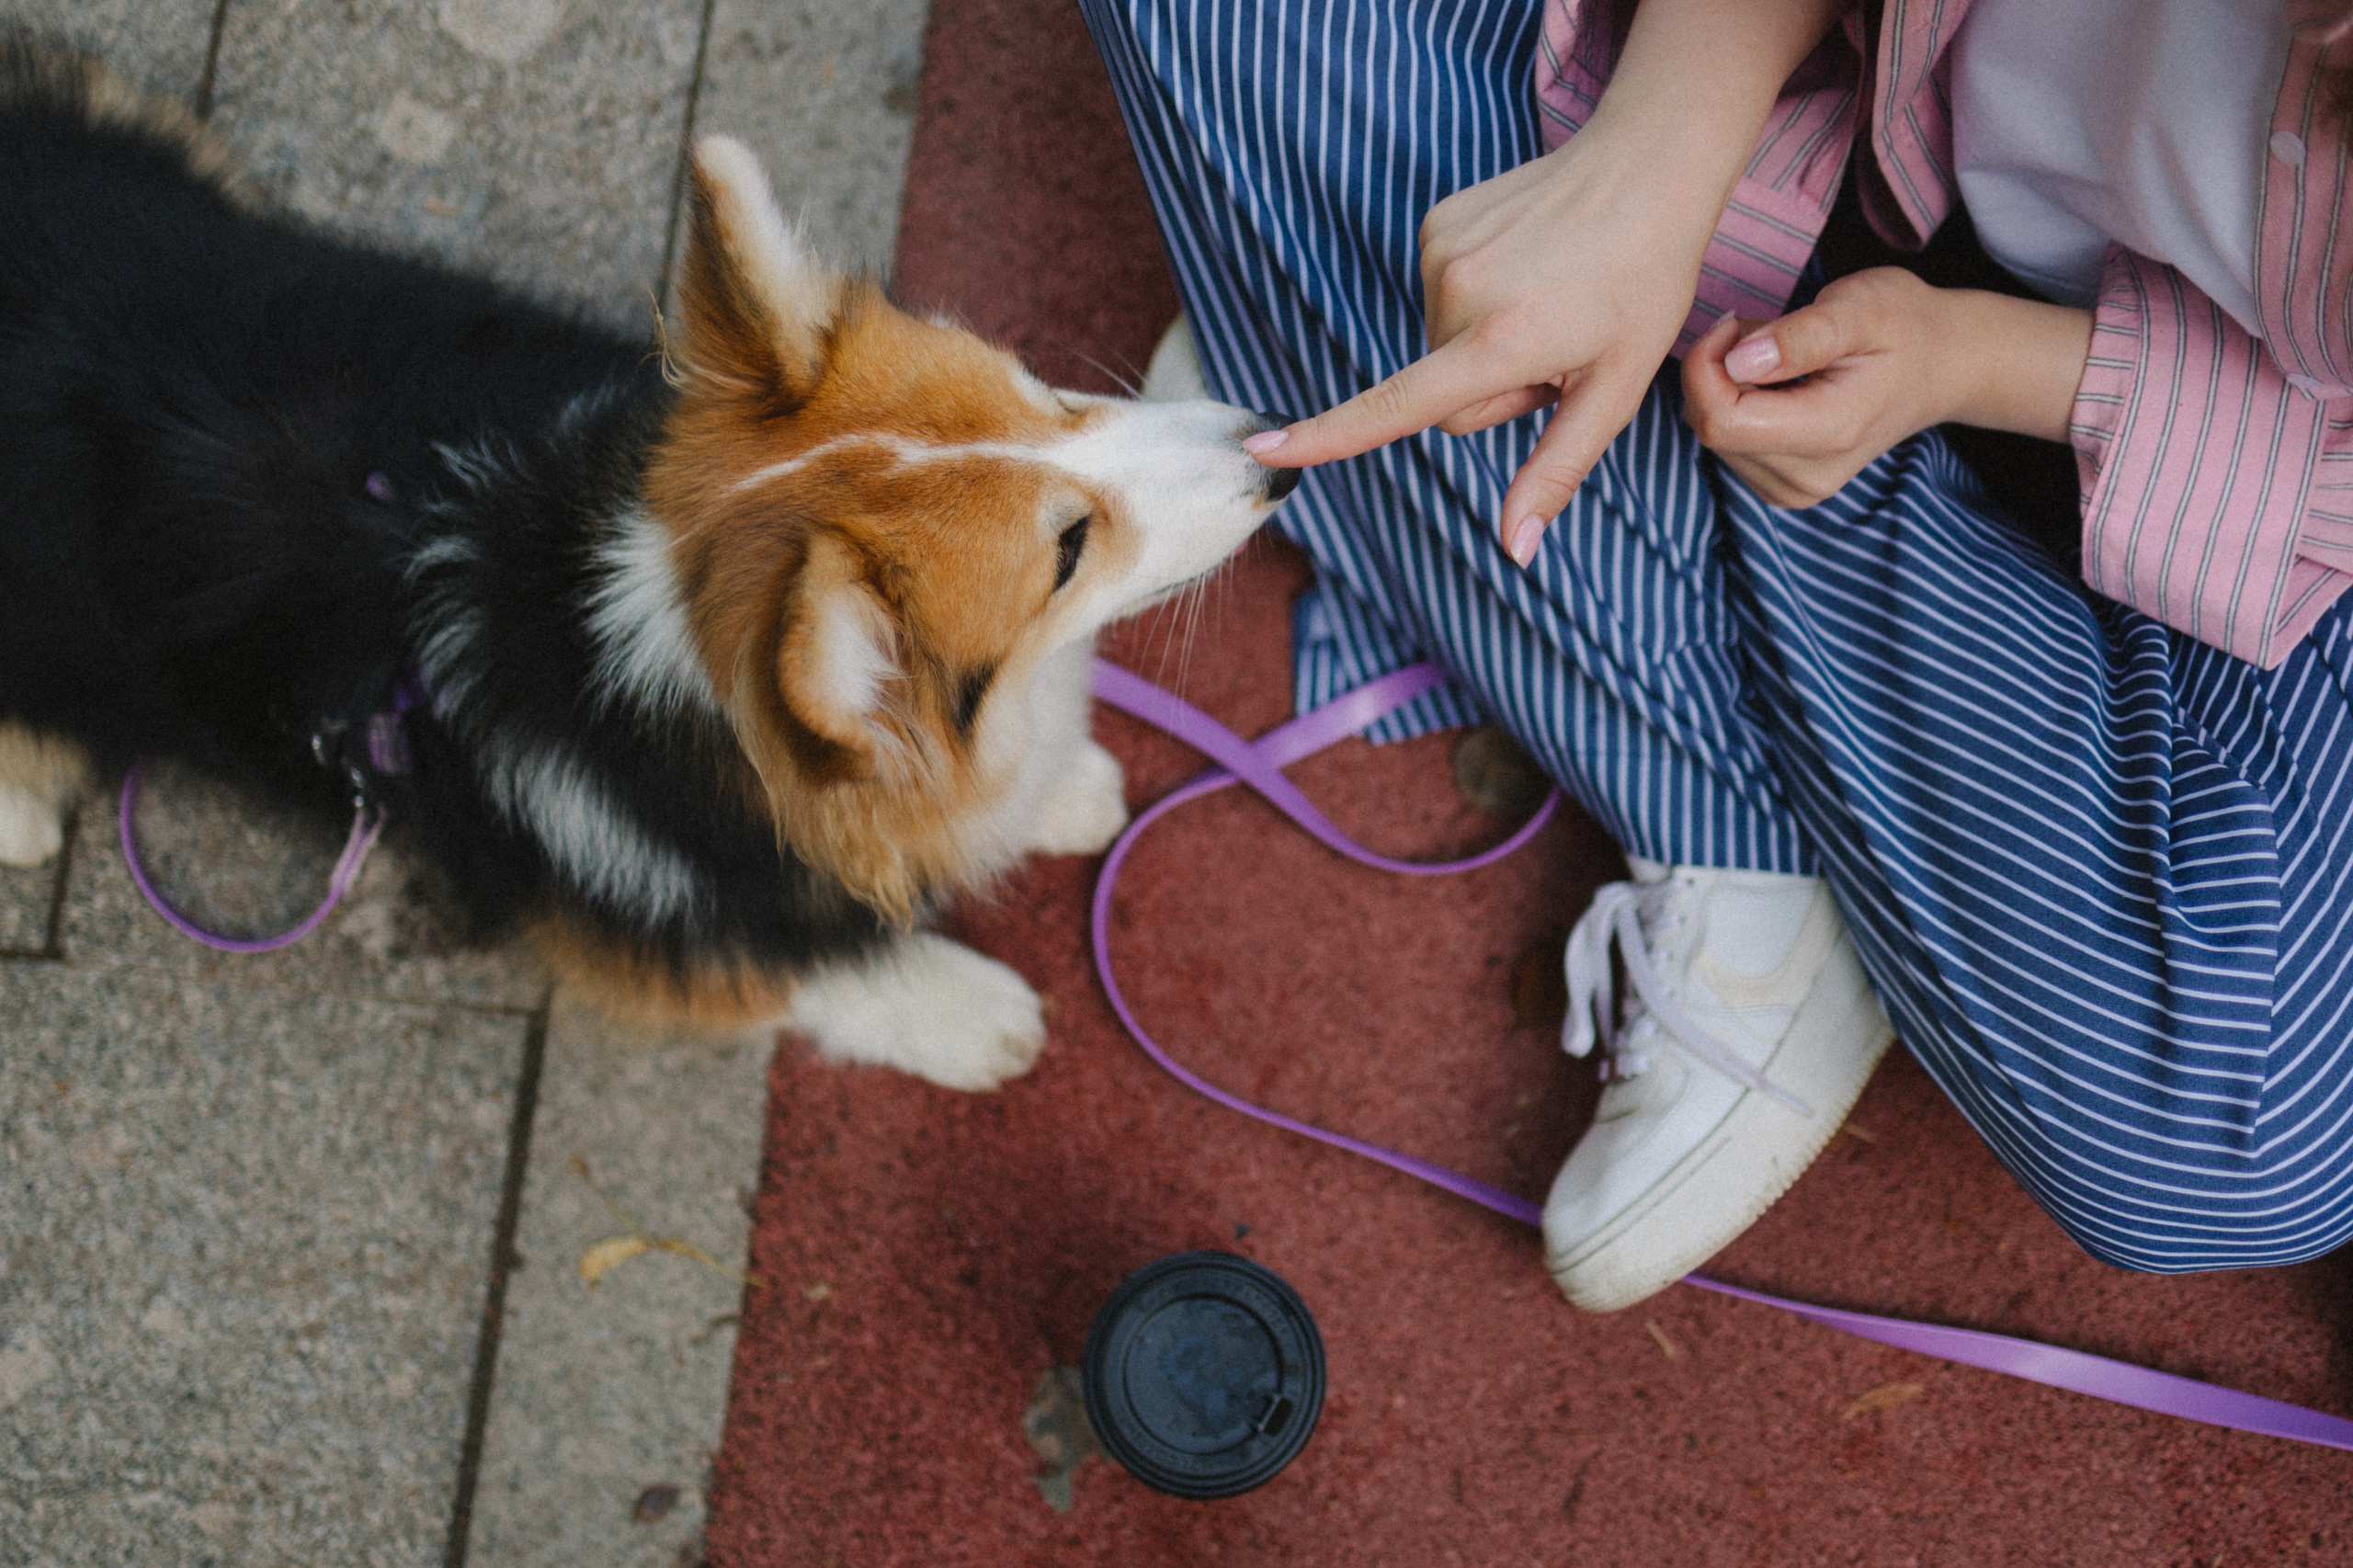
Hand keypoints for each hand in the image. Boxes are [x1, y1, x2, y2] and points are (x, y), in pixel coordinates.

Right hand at [1248, 123, 1721, 563]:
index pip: (1397, 405)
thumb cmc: (1644, 284)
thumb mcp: (1615, 390)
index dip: (1328, 436)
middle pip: (1439, 395)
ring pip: (1438, 348)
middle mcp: (1458, 294)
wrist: (1646, 167)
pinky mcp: (1437, 223)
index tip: (1264, 449)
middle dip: (1488, 390)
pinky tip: (1528, 266)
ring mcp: (1441, 251)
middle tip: (1559, 345)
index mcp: (1501, 341)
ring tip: (1547, 299)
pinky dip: (1481, 296)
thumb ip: (1555, 472)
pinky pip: (1443, 298)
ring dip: (1485, 341)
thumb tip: (1516, 552)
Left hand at [1680, 268, 2093, 506]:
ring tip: (1780, 356)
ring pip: (1712, 435)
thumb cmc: (1904, 325)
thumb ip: (1801, 336)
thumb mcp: (1860, 309)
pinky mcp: (1781, 487)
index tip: (1732, 324)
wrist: (1943, 365)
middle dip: (1717, 371)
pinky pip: (1727, 444)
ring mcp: (1793, 490)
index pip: (1722, 421)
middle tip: (1766, 332)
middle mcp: (1807, 477)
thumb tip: (1737, 361)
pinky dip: (1737, 405)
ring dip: (1727, 387)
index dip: (1706, 366)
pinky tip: (1777, 383)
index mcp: (1828, 434)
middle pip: (1710, 429)